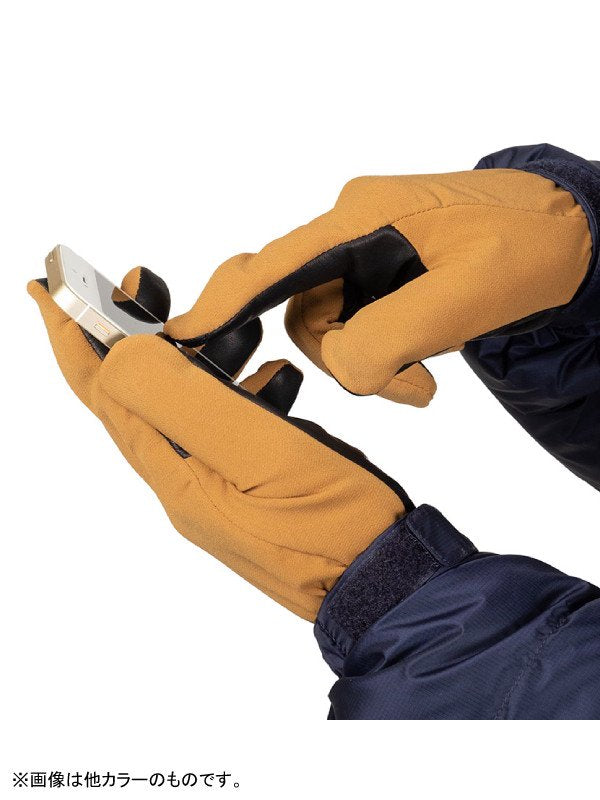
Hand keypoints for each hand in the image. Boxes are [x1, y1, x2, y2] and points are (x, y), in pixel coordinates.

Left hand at [29, 272, 409, 620]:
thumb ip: (187, 402)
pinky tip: (272, 374)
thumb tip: (120, 352)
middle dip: (137, 332)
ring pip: (187, 405)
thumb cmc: (334, 527)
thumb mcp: (261, 456)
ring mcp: (217, 485)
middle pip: (139, 395)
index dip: (74, 337)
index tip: (53, 287)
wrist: (384, 584)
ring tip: (236, 326)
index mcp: (177, 472)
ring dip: (199, 356)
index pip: (106, 395)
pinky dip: (238, 388)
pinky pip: (226, 426)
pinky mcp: (249, 486)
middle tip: (150, 283)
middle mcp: (185, 480)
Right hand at [164, 165, 590, 404]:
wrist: (569, 237)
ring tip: (425, 382)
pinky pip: (355, 330)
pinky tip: (423, 370)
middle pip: (300, 311)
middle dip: (345, 357)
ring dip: (372, 365)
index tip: (178, 337)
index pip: (276, 265)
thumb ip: (392, 334)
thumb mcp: (469, 293)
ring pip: (329, 329)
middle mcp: (351, 233)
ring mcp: (364, 257)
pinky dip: (383, 360)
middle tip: (409, 385)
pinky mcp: (379, 280)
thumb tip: (341, 368)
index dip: (226, 303)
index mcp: (363, 218)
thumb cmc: (527, 247)